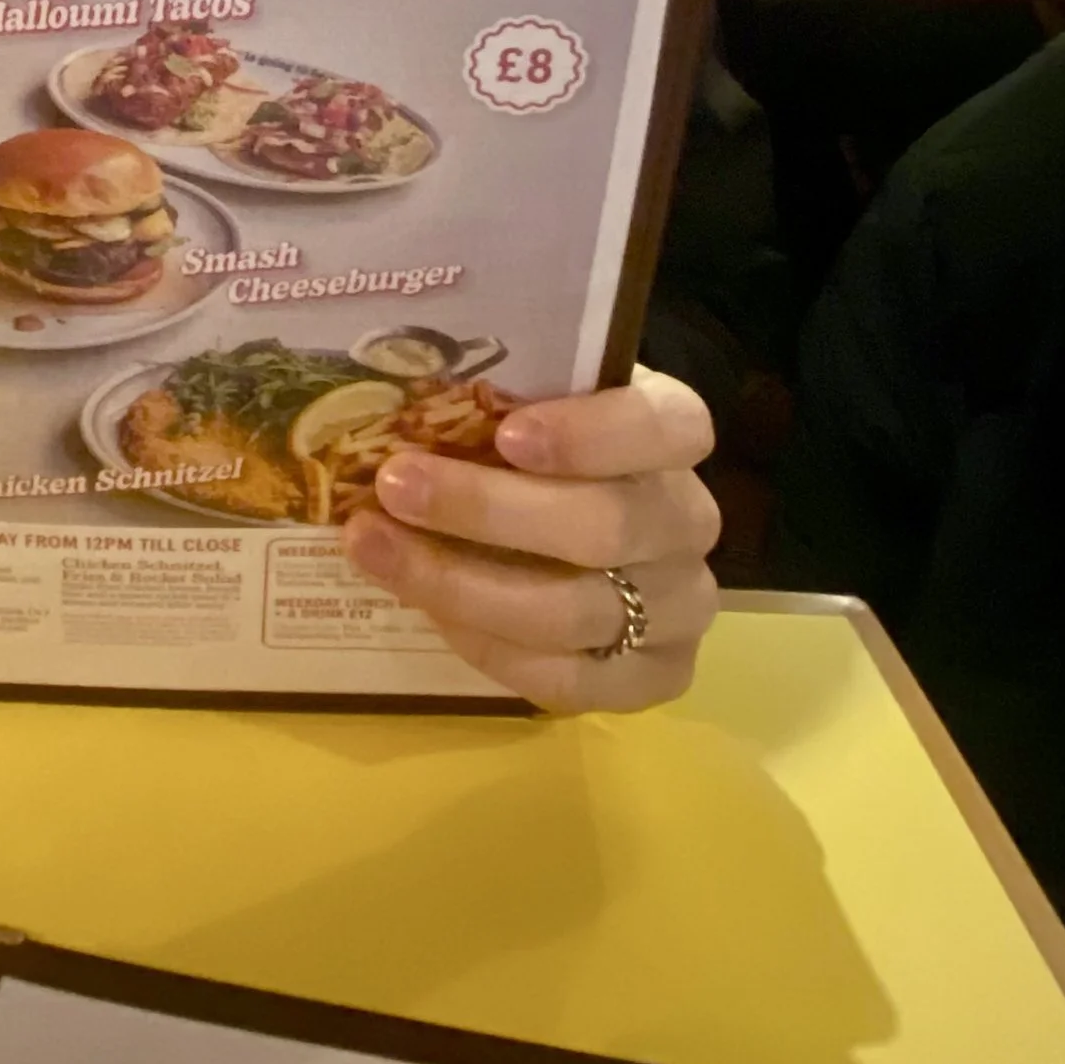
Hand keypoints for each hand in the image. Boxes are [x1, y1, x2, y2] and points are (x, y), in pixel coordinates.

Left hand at [343, 369, 720, 709]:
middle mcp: (689, 520)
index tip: (508, 433)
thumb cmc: (540, 442)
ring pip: (577, 611)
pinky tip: (431, 613)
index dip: (592, 434)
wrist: (572, 520)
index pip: (665, 426)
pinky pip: (572, 679)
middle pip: (607, 527)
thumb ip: (498, 390)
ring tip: (375, 548)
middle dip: (488, 510)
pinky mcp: (654, 676)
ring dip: (462, 584)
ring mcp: (680, 606)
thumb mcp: (533, 397)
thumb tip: (401, 384)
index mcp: (675, 430)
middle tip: (395, 485)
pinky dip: (491, 648)